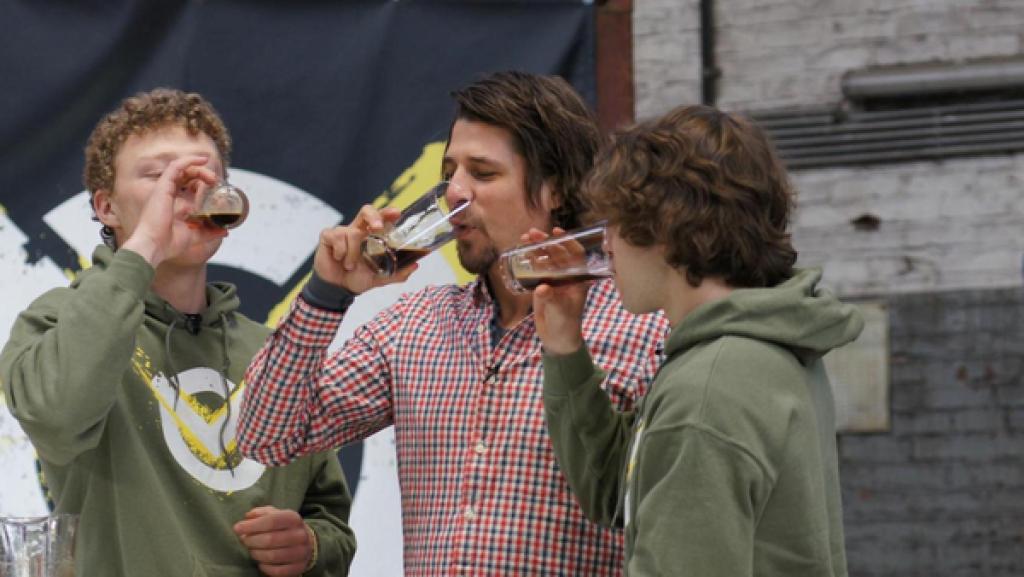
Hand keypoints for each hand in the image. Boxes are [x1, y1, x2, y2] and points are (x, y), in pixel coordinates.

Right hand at [121, 156, 224, 265]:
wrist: (155, 246)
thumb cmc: (169, 243)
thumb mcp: (196, 236)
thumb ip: (210, 231)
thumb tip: (225, 230)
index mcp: (175, 204)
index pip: (189, 187)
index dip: (203, 183)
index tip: (217, 187)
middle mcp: (169, 194)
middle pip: (187, 176)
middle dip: (204, 175)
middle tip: (216, 182)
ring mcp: (165, 189)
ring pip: (183, 168)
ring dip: (200, 169)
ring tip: (212, 177)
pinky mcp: (163, 186)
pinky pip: (176, 166)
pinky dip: (189, 160)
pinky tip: (202, 160)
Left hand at [234, 506, 313, 575]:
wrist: (305, 542)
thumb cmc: (283, 527)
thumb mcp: (274, 514)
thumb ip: (260, 513)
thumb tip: (247, 517)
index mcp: (293, 518)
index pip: (272, 521)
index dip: (252, 525)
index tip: (237, 528)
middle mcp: (300, 535)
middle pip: (270, 540)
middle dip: (252, 541)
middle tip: (244, 540)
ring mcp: (301, 552)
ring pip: (273, 556)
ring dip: (256, 554)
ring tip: (252, 550)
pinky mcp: (299, 567)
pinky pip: (278, 571)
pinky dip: (265, 568)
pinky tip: (261, 562)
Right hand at [313, 204, 416, 293]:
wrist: (337, 289)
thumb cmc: (357, 278)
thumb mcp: (380, 278)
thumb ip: (397, 273)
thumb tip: (415, 264)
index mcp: (372, 236)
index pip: (382, 218)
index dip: (388, 213)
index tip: (396, 213)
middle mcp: (359, 230)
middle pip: (366, 211)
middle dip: (373, 216)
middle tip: (377, 227)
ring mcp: (343, 232)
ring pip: (352, 233)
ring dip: (352, 253)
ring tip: (349, 266)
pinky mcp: (328, 236)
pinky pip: (336, 237)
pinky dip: (340, 251)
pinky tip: (338, 259)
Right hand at [526, 227, 587, 355]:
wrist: (557, 339)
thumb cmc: (566, 324)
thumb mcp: (561, 312)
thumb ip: (551, 299)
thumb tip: (541, 288)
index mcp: (577, 280)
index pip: (576, 256)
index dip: (568, 242)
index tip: (556, 233)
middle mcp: (567, 277)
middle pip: (557, 254)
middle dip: (546, 243)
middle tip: (532, 234)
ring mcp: (554, 280)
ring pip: (546, 259)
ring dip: (536, 248)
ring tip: (524, 238)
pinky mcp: (541, 286)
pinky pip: (536, 269)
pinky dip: (529, 260)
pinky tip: (520, 252)